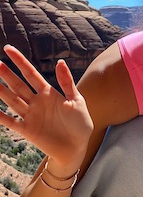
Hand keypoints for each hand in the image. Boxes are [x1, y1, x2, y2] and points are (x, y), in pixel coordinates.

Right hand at [0, 45, 93, 167]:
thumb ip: (66, 82)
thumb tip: (59, 62)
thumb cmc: (80, 123)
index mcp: (48, 93)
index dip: (20, 61)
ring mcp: (31, 116)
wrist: (77, 147)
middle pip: (18, 85)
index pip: (30, 74)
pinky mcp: (28, 130)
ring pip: (12, 100)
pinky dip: (0, 116)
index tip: (8, 49)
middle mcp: (36, 102)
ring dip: (1, 91)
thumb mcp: (77, 100)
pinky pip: (11, 121)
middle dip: (6, 74)